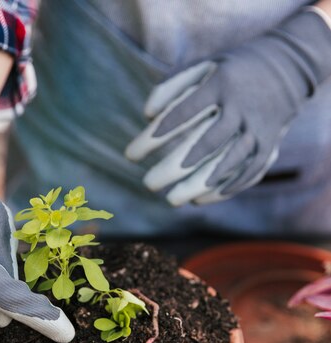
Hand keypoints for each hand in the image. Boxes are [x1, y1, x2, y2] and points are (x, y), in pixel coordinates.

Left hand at [126, 8, 330, 204]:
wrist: (287, 68)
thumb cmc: (230, 71)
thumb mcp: (202, 67)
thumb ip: (171, 86)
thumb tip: (147, 116)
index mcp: (220, 84)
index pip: (182, 113)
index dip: (154, 136)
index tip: (131, 155)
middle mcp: (241, 107)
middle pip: (204, 143)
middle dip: (174, 167)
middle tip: (148, 185)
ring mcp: (257, 129)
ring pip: (226, 163)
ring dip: (197, 185)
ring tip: (172, 200)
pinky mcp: (269, 146)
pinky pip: (247, 173)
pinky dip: (223, 189)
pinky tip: (199, 199)